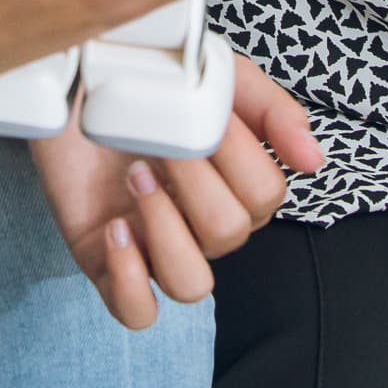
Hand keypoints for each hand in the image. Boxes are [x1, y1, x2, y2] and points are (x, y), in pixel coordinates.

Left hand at [31, 53, 327, 327]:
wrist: (74, 75)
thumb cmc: (148, 78)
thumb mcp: (219, 78)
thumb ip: (273, 111)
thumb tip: (314, 160)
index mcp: (233, 185)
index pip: (265, 197)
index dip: (237, 157)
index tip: (203, 112)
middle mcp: (200, 224)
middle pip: (229, 234)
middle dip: (194, 180)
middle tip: (161, 140)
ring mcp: (153, 246)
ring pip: (191, 285)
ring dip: (165, 229)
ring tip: (135, 178)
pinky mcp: (105, 260)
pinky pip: (136, 312)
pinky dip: (130, 279)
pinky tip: (115, 228)